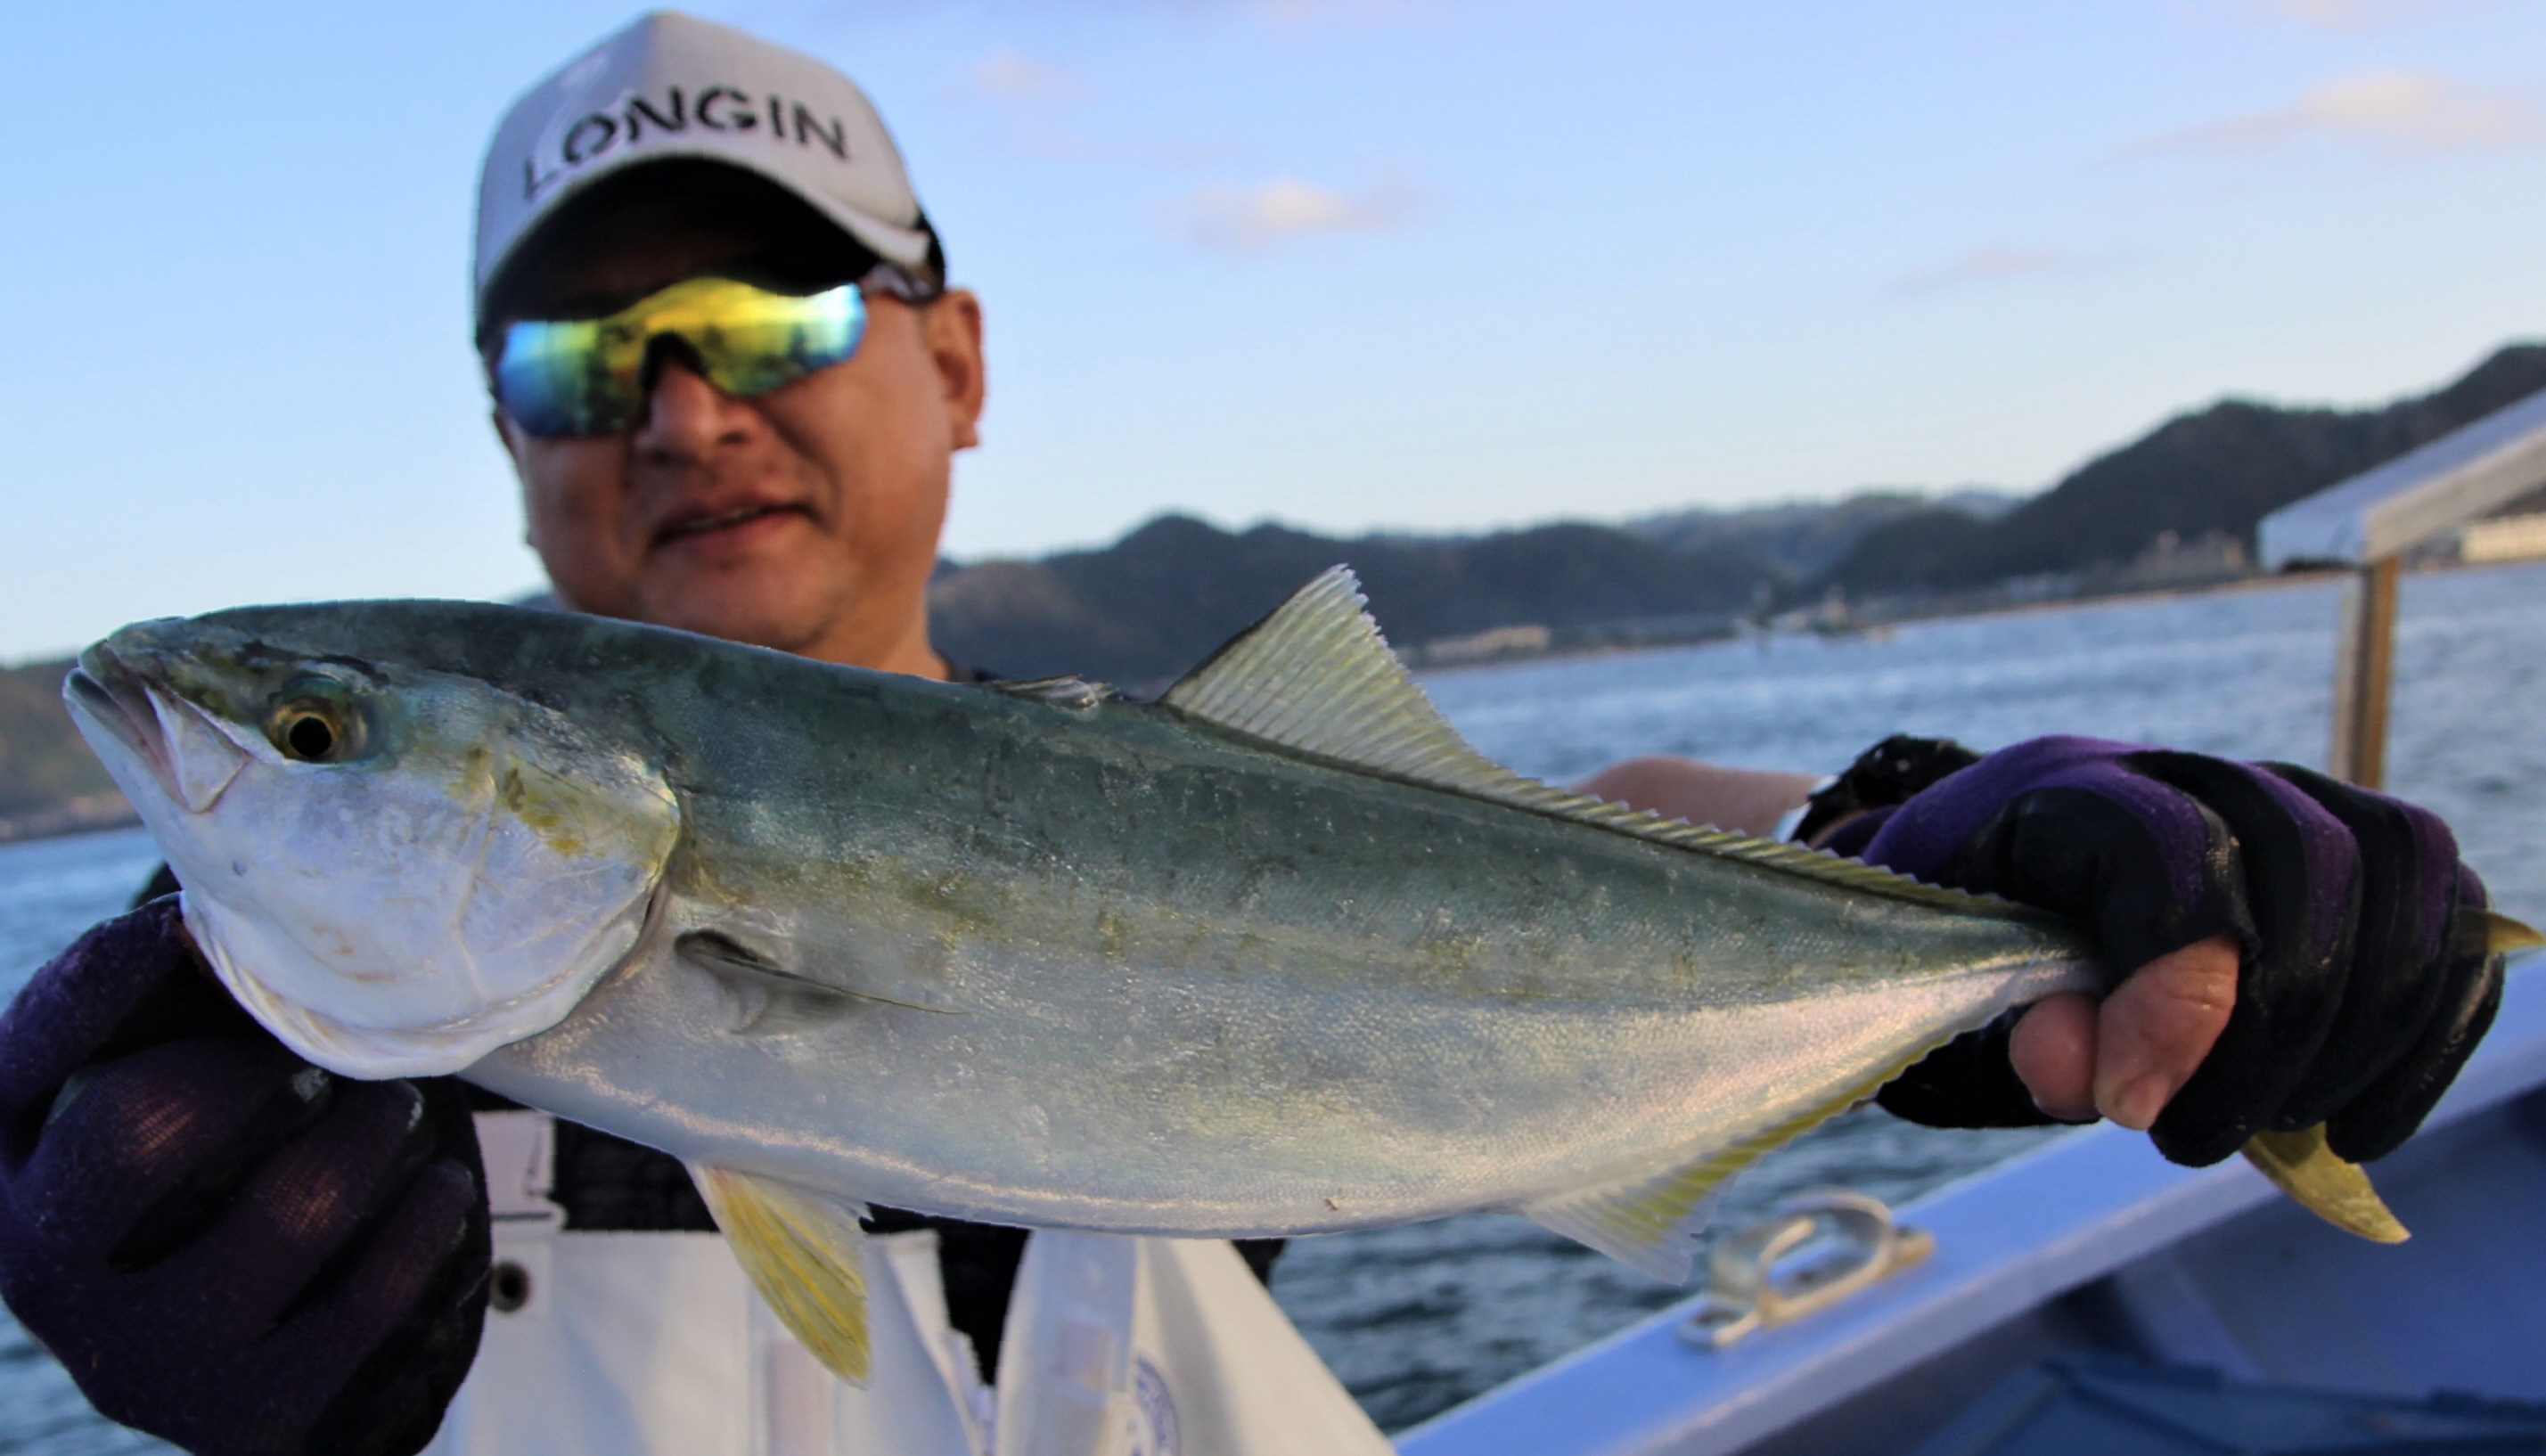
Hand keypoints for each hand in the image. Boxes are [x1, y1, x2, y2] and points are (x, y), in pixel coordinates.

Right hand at [0, 898, 489, 1455]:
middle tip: (322, 1047)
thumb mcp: (164, 1103)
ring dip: (368, 1136)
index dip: (108, 973)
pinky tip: (441, 1190)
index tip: (192, 922)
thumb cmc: (212, 1187)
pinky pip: (365, 1298)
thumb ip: (175, 1013)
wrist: (253, 1370)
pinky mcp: (245, 1412)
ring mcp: (139, 1356)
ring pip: (281, 1211)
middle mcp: (44, 1270)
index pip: (24, 1048)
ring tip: (396, 1106)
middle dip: (252, 1061)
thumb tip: (243, 904)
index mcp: (7, 1172)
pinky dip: (423, 1225)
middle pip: (134, 1124)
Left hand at [1843, 737, 2501, 1166]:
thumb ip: (2016, 1035)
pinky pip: (2443, 911)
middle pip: (2307, 861)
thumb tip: (2105, 1081)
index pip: (2171, 856)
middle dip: (2269, 1030)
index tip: (2129, 1110)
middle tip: (2190, 1132)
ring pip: (2395, 868)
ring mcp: (2278, 791)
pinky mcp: (2349, 847)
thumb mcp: (1941, 993)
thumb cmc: (1952, 944)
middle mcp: (2184, 768)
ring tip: (2272, 1126)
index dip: (2174, 999)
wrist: (1975, 888)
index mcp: (2060, 789)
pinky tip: (2358, 1125)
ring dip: (2358, 1027)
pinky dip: (2426, 1024)